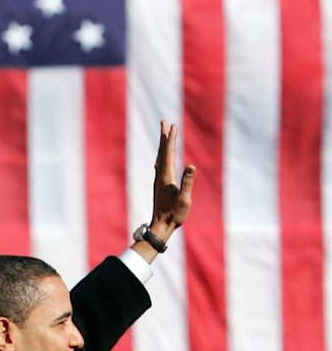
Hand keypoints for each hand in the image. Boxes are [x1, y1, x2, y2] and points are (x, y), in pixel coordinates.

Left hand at [150, 120, 194, 235]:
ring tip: (164, 136)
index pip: (169, 153)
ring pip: (160, 159)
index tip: (173, 125)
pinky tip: (161, 160)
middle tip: (164, 122)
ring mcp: (159, 181)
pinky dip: (162, 157)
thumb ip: (187, 182)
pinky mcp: (160, 187)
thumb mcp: (184, 199)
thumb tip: (191, 166)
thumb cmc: (174, 215)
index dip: (171, 139)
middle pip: (162, 152)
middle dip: (164, 137)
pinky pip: (160, 167)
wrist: (160, 227)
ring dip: (163, 146)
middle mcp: (160, 176)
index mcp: (166, 177)